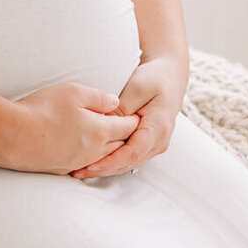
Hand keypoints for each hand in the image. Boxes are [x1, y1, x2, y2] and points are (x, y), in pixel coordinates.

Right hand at [3, 81, 141, 174]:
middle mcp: (93, 151)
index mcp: (100, 131)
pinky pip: (85, 165)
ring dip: (109, 149)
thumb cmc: (42, 110)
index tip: (136, 114)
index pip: (128, 127)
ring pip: (103, 158)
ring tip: (109, 139)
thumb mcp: (73, 92)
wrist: (12, 135)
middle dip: (126, 136)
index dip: (134, 119)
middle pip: (119, 146)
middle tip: (128, 128)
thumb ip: (99, 98)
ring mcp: (77, 163)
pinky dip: (90, 158)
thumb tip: (115, 103)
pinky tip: (84, 151)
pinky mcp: (62, 170)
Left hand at [68, 55, 186, 179]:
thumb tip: (103, 124)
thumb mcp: (136, 88)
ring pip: (127, 163)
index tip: (89, 166)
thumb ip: (121, 109)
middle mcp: (159, 141)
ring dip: (105, 168)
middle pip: (128, 162)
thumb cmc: (154, 79)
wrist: (169, 75)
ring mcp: (154, 145)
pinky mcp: (146, 143)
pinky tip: (93, 162)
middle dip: (103, 169)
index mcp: (159, 128)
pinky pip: (128, 157)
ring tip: (81, 170)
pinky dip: (111, 161)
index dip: (110, 162)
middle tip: (78, 172)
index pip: (132, 153)